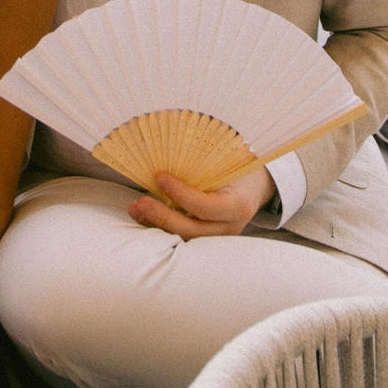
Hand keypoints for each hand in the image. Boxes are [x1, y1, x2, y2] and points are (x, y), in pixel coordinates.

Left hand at [127, 165, 273, 238]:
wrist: (252, 189)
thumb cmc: (237, 170)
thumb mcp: (230, 163)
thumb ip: (205, 164)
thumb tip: (169, 147)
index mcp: (238, 206)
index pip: (206, 207)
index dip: (181, 195)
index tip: (160, 178)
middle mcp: (228, 227)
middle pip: (191, 230)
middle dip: (163, 217)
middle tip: (141, 202)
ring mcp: (216, 238)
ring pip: (182, 238)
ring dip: (155, 224)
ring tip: (136, 207)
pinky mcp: (204, 240)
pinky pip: (179, 237)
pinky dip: (158, 227)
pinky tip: (142, 215)